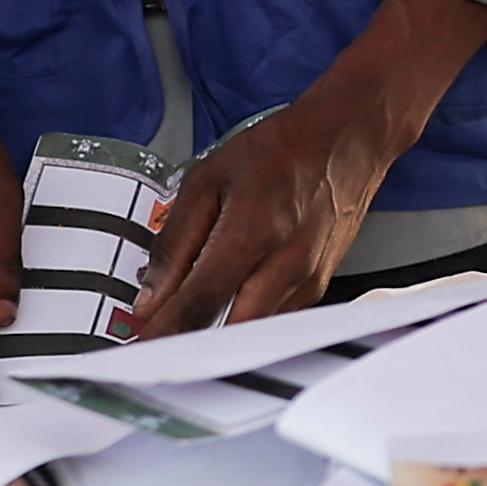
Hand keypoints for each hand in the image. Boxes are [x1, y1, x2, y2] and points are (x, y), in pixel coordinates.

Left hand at [124, 95, 393, 339]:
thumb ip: (176, 240)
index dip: (163, 331)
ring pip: (252, 330)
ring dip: (216, 334)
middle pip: (229, 329)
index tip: (137, 347)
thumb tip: (151, 294)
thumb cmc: (282, 150)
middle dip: (187, 343)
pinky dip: (244, 317)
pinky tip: (226, 302)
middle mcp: (287, 263)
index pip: (199, 301)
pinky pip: (272, 317)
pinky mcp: (318, 285)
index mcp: (253, 231)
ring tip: (185, 321)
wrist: (348, 138)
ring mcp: (308, 278)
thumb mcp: (208, 178)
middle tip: (155, 341)